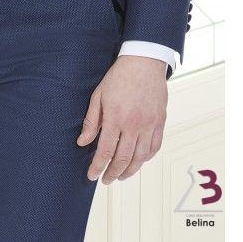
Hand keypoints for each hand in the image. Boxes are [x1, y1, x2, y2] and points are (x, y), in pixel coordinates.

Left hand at [77, 55, 167, 183]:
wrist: (143, 62)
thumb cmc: (119, 76)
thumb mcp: (98, 95)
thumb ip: (91, 121)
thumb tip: (82, 142)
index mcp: (115, 117)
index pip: (105, 151)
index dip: (98, 166)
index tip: (92, 175)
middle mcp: (134, 124)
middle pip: (123, 159)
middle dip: (112, 173)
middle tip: (106, 179)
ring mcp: (149, 124)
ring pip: (140, 158)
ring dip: (130, 171)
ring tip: (121, 176)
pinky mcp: (160, 122)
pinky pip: (154, 147)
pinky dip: (146, 158)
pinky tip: (138, 161)